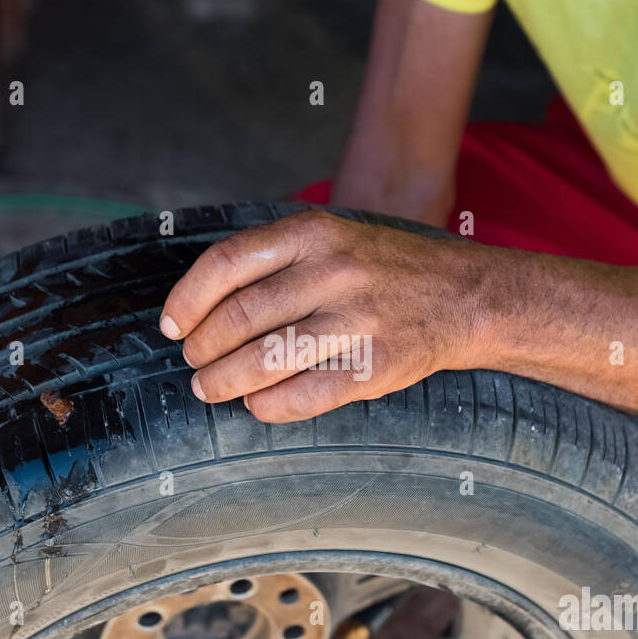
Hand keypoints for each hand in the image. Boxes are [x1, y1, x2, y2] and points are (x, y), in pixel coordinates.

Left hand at [159, 210, 488, 421]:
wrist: (465, 296)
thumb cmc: (383, 270)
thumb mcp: (332, 239)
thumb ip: (275, 259)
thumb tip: (201, 306)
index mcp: (314, 233)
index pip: (226, 263)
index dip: (187, 300)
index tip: (172, 325)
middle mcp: (335, 272)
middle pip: (240, 317)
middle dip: (203, 349)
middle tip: (194, 362)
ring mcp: (358, 320)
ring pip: (266, 360)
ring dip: (225, 381)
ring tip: (211, 388)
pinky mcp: (377, 366)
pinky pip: (305, 395)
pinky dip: (269, 406)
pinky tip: (256, 404)